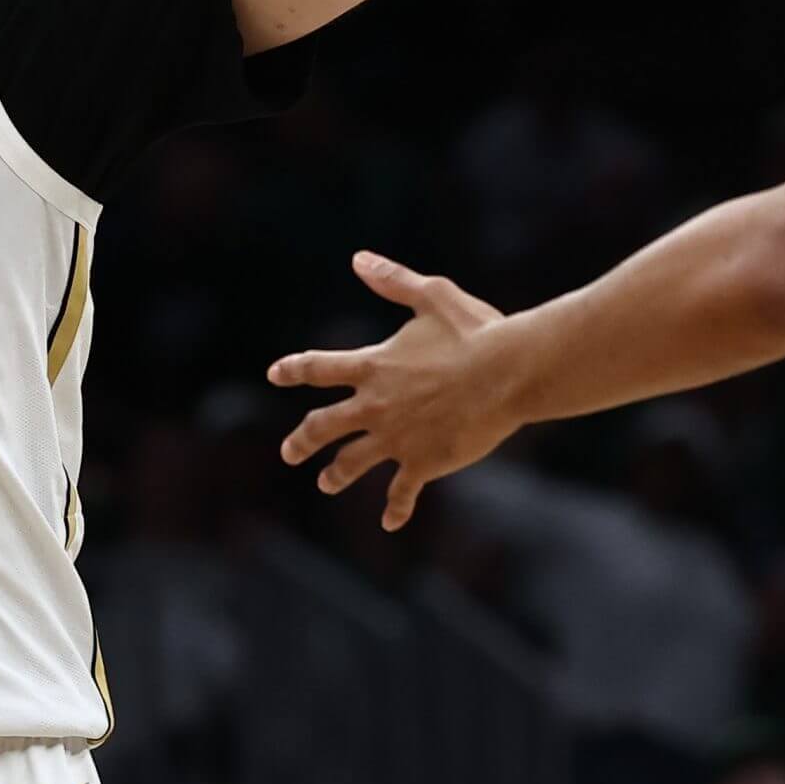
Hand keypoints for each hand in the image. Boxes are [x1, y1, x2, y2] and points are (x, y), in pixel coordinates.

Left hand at [269, 251, 517, 529]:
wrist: (508, 373)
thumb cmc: (476, 331)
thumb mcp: (432, 296)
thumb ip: (393, 281)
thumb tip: (358, 259)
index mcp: (373, 366)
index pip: (319, 368)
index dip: (294, 369)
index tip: (275, 373)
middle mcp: (375, 406)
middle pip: (321, 426)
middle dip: (302, 441)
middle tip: (290, 452)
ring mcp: (396, 438)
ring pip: (351, 463)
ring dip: (335, 474)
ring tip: (326, 483)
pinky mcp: (423, 463)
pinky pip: (402, 492)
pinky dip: (395, 509)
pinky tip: (390, 524)